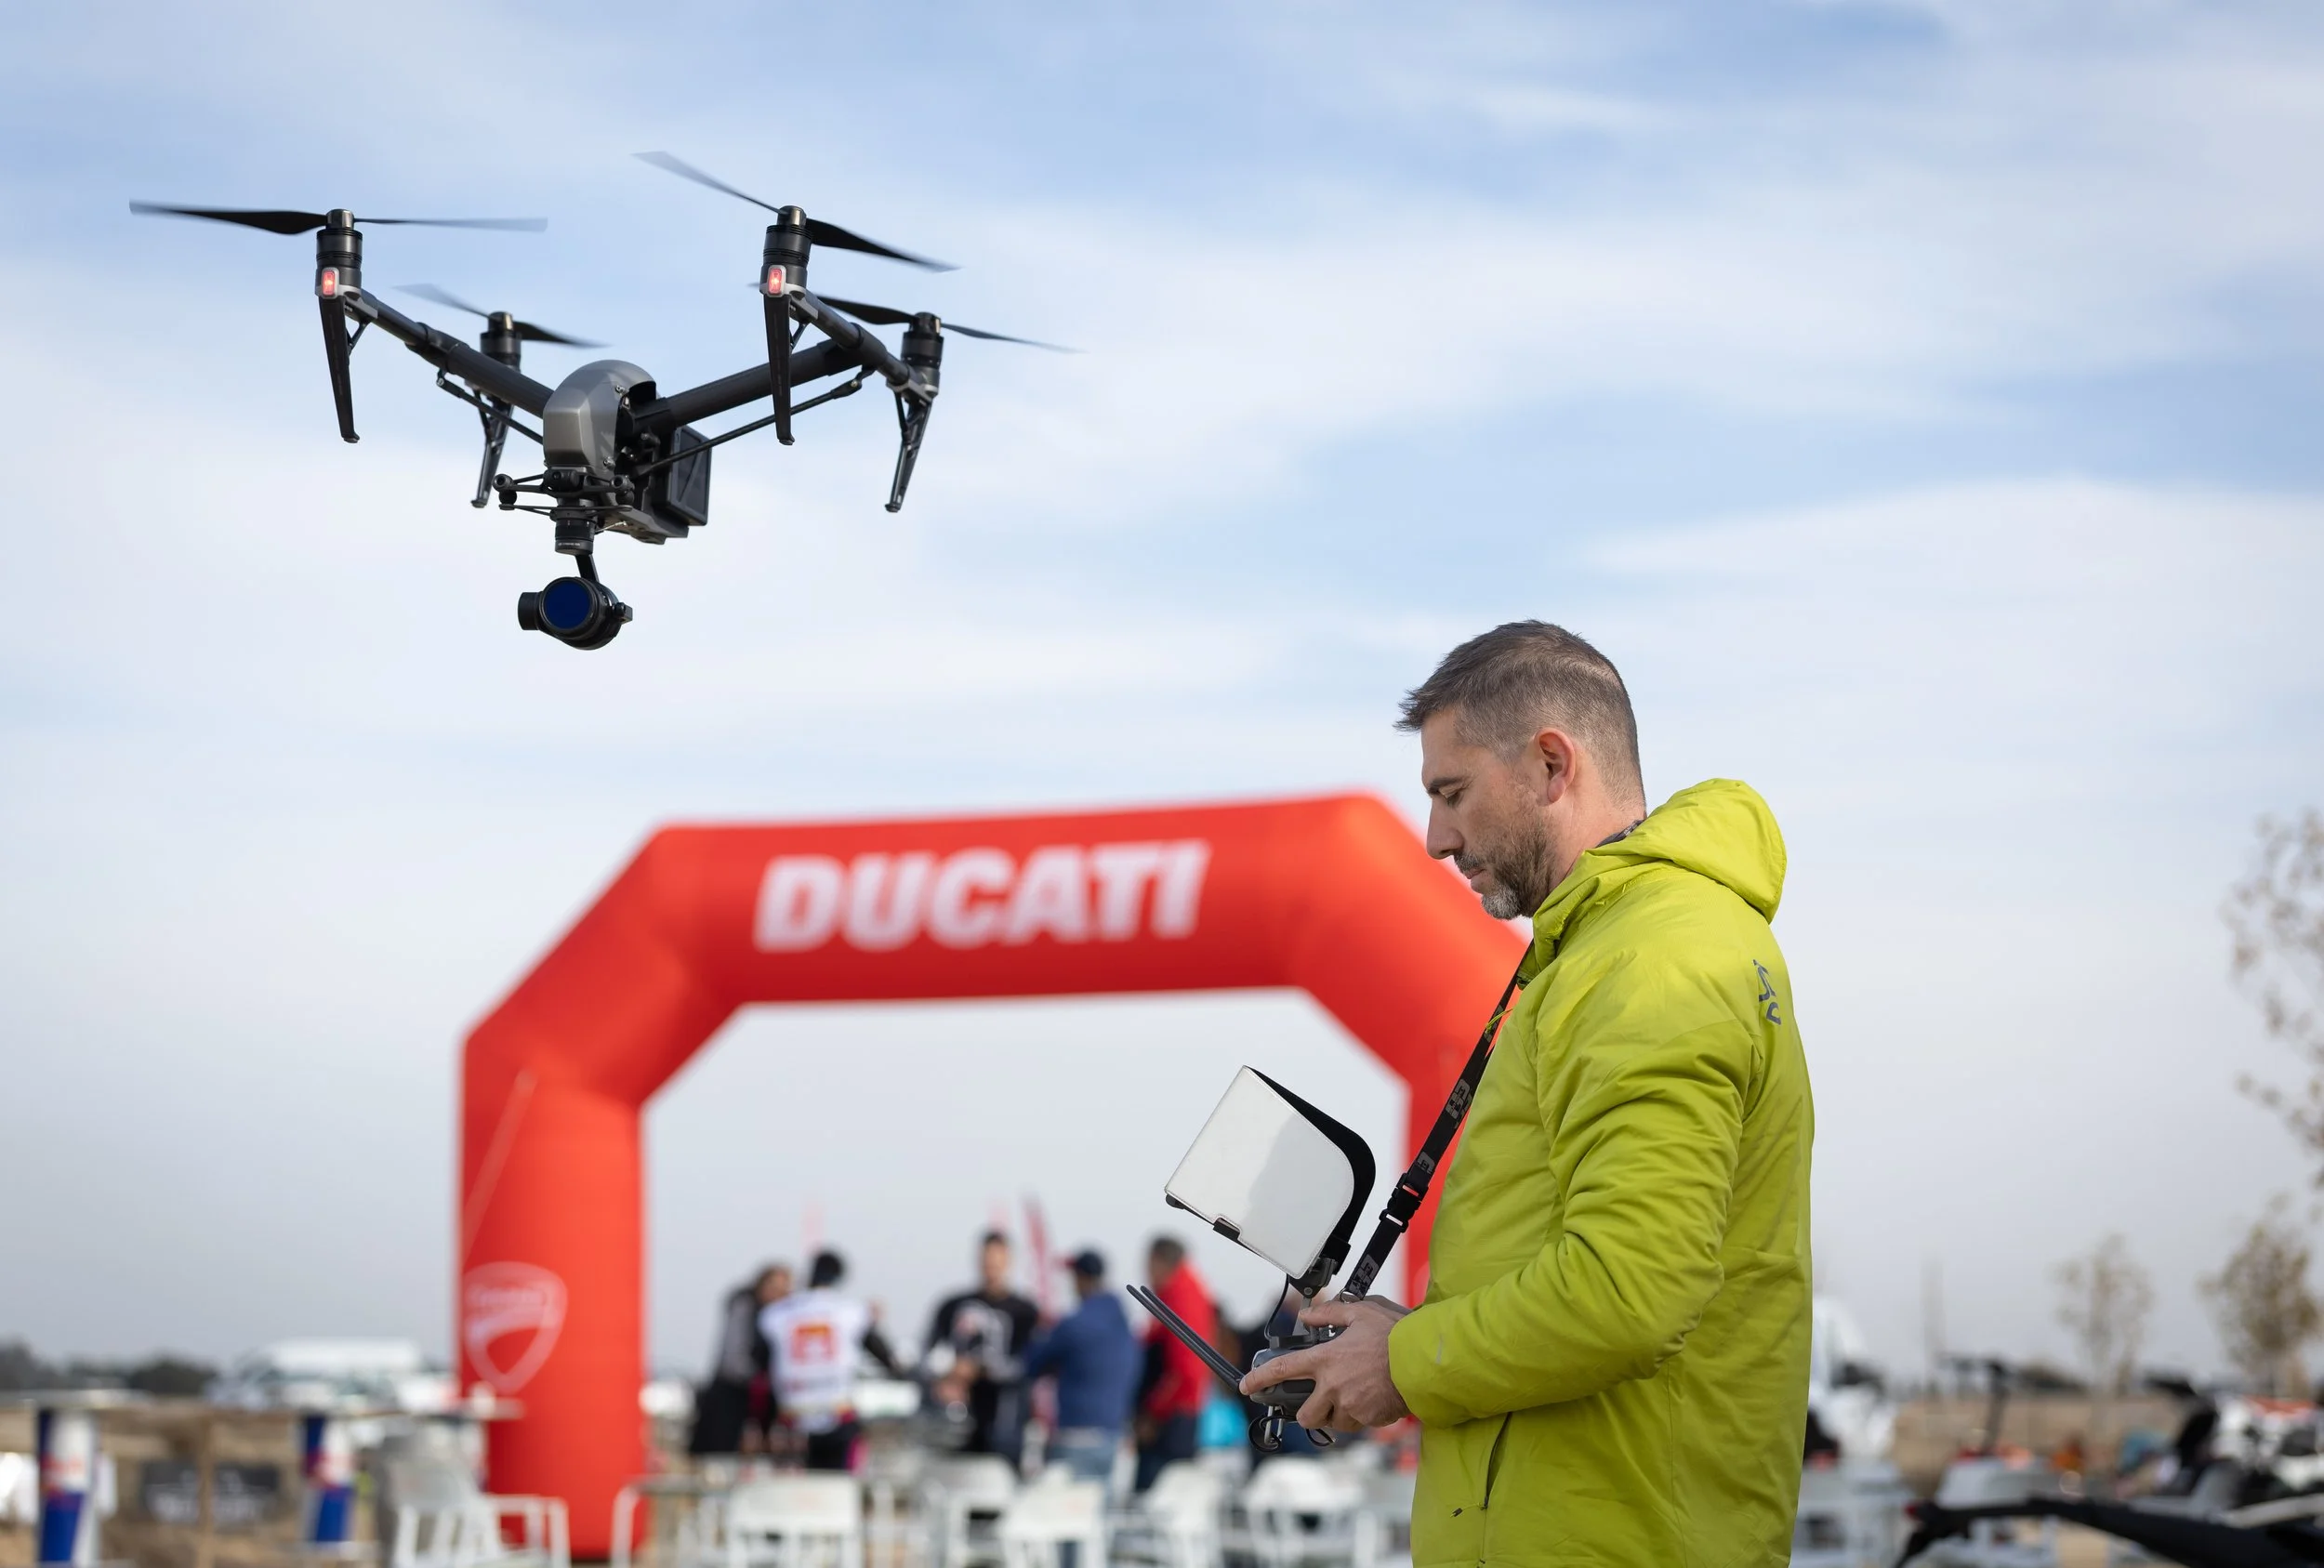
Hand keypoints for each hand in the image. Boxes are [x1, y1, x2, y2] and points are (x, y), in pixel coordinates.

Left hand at [1239, 1297, 1410, 1432]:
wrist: (1423, 1360)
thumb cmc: (1394, 1336)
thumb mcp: (1360, 1313)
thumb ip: (1329, 1313)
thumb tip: (1307, 1316)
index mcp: (1325, 1359)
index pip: (1282, 1370)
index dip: (1259, 1379)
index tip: (1247, 1386)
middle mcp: (1332, 1386)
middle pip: (1305, 1415)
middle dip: (1306, 1413)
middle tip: (1317, 1403)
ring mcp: (1350, 1406)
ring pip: (1332, 1422)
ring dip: (1336, 1414)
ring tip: (1351, 1398)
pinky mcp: (1368, 1419)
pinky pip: (1356, 1424)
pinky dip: (1358, 1417)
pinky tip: (1369, 1401)